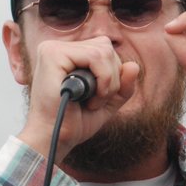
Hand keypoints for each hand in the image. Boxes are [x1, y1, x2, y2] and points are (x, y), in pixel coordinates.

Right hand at [14, 36, 139, 162]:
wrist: (54, 139)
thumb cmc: (74, 122)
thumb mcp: (107, 102)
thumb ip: (123, 85)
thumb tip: (134, 65)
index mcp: (67, 55)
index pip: (103, 49)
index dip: (113, 74)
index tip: (99, 98)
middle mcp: (58, 48)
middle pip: (105, 47)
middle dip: (112, 78)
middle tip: (95, 102)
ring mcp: (53, 49)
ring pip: (103, 51)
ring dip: (108, 81)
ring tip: (91, 101)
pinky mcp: (52, 54)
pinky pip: (94, 56)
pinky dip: (102, 79)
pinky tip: (89, 97)